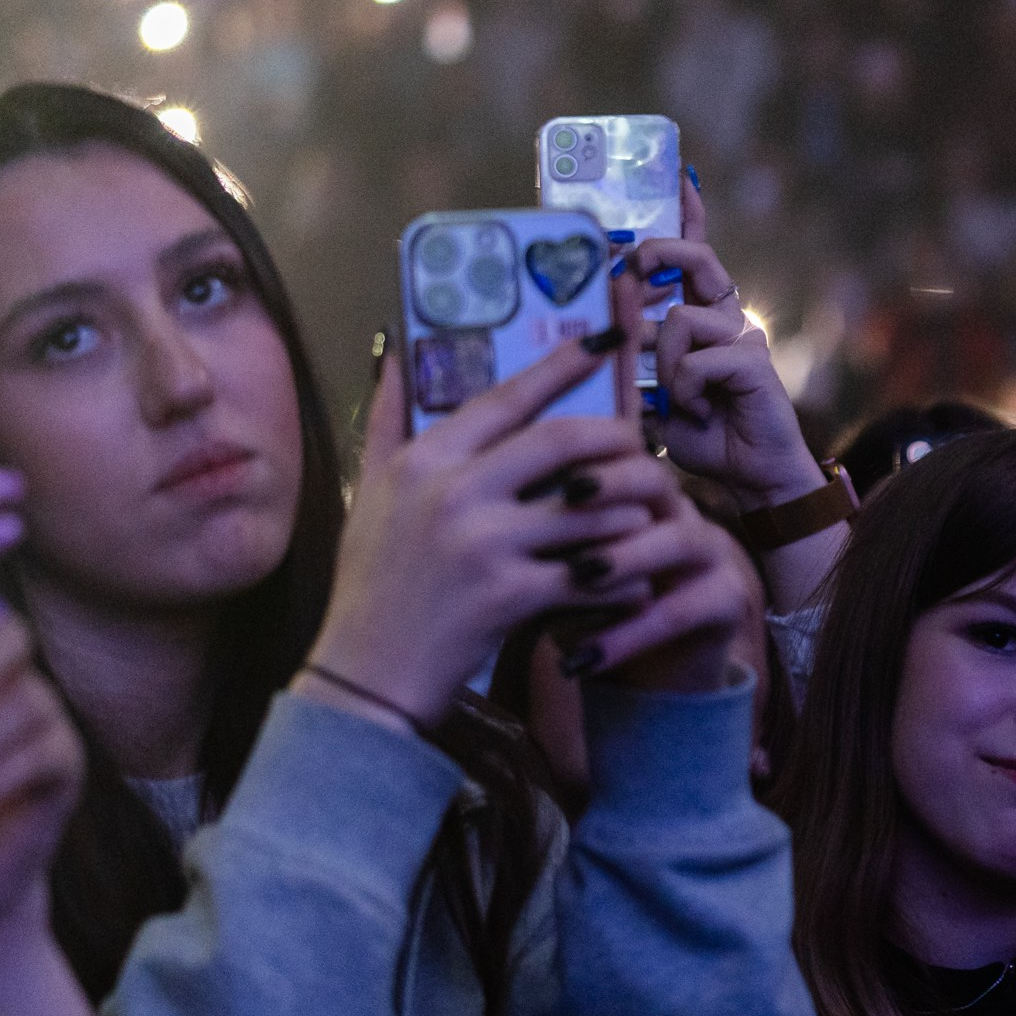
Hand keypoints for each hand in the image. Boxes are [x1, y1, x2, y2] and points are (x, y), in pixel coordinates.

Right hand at [302, 340, 653, 726]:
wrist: (367, 676)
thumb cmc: (374, 582)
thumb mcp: (371, 492)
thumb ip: (388, 419)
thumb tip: (393, 349)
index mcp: (423, 460)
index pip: (506, 396)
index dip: (563, 365)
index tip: (605, 340)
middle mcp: (452, 493)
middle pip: (561, 442)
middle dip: (614, 438)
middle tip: (641, 442)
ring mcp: (483, 544)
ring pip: (588, 508)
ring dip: (628, 507)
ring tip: (649, 508)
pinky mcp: (509, 596)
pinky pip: (590, 573)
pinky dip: (622, 574)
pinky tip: (639, 576)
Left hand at [550, 464, 755, 694]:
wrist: (646, 664)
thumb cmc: (592, 604)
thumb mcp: (559, 564)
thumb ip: (539, 531)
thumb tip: (482, 499)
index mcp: (637, 492)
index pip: (618, 449)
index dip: (584, 448)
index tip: (536, 454)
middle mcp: (679, 513)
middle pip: (657, 479)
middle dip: (615, 484)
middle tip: (569, 493)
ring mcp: (710, 554)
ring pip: (679, 540)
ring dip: (627, 555)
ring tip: (580, 575)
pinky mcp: (727, 600)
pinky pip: (681, 612)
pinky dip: (630, 634)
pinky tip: (586, 656)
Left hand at [625, 183, 823, 510]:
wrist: (752, 479)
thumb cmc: (702, 437)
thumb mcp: (651, 393)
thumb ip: (633, 360)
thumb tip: (599, 330)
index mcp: (704, 318)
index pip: (696, 255)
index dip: (689, 214)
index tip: (678, 175)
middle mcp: (727, 318)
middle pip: (697, 258)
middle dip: (659, 254)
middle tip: (632, 268)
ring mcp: (743, 336)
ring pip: (682, 320)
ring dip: (665, 364)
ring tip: (678, 402)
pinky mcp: (753, 361)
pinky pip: (699, 359)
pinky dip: (686, 391)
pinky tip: (700, 415)